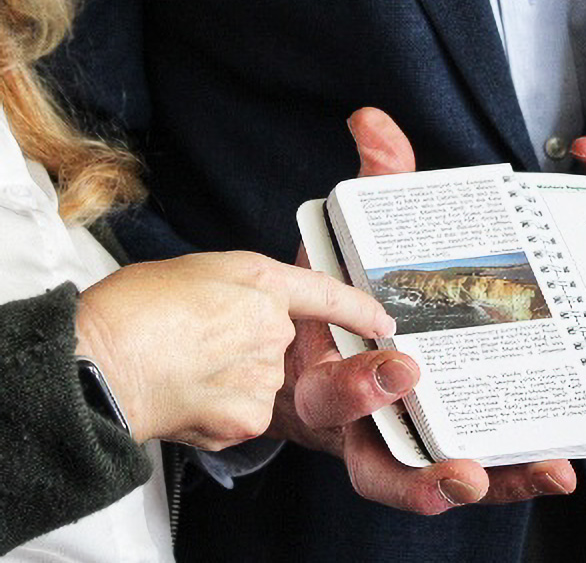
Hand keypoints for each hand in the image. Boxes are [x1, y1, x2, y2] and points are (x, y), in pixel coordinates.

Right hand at [74, 251, 393, 449]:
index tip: (383, 320)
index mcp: (259, 282)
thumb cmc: (130, 311)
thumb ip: (238, 290)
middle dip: (247, 347)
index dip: (357, 307)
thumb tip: (251, 310)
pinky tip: (187, 397)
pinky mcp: (251, 416)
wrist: (97, 363)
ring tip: (184, 369)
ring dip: (232, 380)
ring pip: (261, 381)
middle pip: (277, 343)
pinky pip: (245, 415)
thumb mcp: (193, 274)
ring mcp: (264, 373)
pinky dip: (221, 412)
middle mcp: (271, 327)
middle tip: (196, 343)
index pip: (325, 293)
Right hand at [267, 107, 576, 514]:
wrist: (342, 339)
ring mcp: (402, 442)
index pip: (328, 396)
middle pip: (378, 465)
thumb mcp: (352, 241)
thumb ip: (370, 186)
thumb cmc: (343, 296)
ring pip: (434, 480)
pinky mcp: (445, 446)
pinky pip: (477, 468)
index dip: (357, 390)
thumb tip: (373, 123)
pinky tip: (560, 465)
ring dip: (490, 482)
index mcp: (325, 371)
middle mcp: (358, 424)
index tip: (402, 366)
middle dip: (418, 474)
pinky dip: (514, 471)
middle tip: (464, 470)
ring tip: (546, 472)